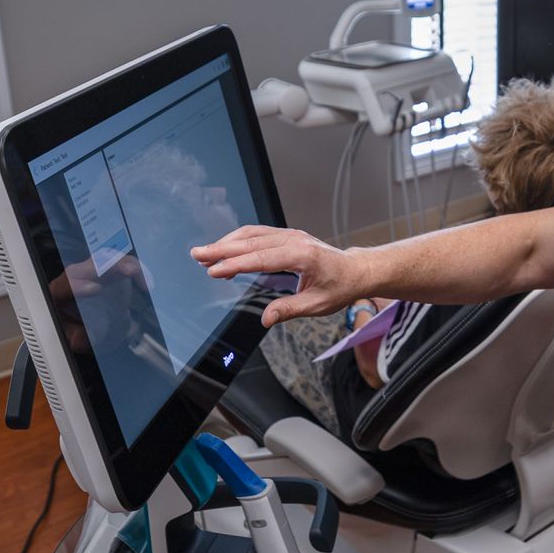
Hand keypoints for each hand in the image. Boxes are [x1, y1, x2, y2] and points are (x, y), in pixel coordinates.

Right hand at [191, 225, 366, 326]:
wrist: (356, 270)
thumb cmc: (340, 286)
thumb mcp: (317, 304)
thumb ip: (289, 309)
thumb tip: (265, 319)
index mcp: (302, 256)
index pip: (261, 259)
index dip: (235, 264)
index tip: (213, 270)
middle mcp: (294, 240)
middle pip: (251, 242)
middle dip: (221, 248)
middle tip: (197, 255)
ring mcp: (290, 235)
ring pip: (252, 234)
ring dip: (227, 242)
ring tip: (205, 253)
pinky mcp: (287, 235)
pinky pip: (258, 234)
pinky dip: (239, 240)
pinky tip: (225, 249)